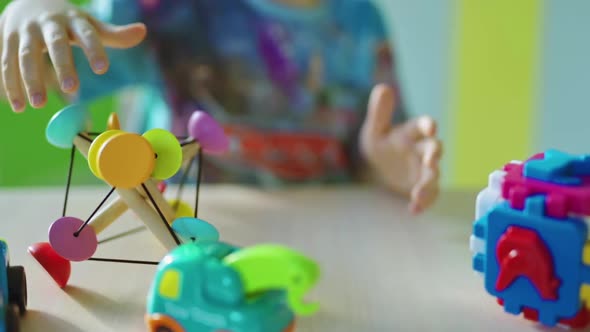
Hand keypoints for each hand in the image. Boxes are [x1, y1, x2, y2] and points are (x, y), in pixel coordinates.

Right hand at [0, 0, 146, 111]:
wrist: (27, 2)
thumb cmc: (67, 21)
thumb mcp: (89, 24)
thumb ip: (113, 34)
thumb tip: (142, 31)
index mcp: (73, 19)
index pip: (87, 33)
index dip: (94, 49)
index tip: (102, 68)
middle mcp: (48, 23)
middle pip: (56, 44)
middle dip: (63, 65)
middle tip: (72, 88)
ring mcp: (25, 31)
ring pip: (26, 55)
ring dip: (31, 80)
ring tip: (39, 105)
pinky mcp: (7, 40)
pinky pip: (7, 63)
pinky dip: (12, 85)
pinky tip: (19, 107)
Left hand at [359, 84, 441, 213]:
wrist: (379, 170)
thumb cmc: (381, 145)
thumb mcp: (375, 130)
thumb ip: (379, 112)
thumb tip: (382, 88)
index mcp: (411, 133)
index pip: (421, 126)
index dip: (427, 126)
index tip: (431, 126)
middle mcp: (422, 150)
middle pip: (433, 150)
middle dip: (434, 153)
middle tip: (433, 158)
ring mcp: (424, 171)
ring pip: (433, 176)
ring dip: (428, 184)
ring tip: (418, 194)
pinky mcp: (423, 188)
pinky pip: (428, 196)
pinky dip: (422, 202)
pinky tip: (414, 209)